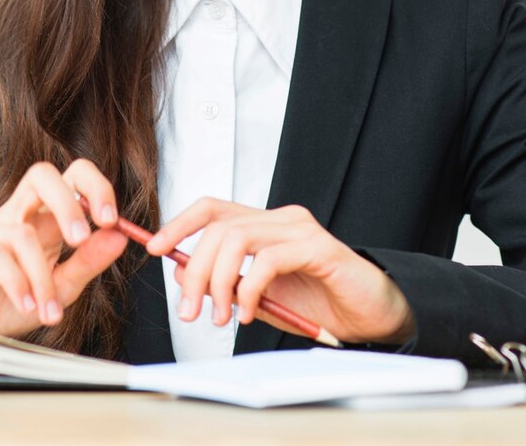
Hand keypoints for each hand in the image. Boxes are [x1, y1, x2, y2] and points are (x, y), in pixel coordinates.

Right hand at [0, 158, 127, 336]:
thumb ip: (88, 262)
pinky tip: (27, 305)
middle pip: (41, 175)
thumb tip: (120, 237)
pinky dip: (17, 283)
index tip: (112, 220)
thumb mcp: (62, 289)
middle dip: (67, 203)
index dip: (94, 187)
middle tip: (81, 239)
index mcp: (45, 218)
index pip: (71, 178)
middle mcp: (17, 215)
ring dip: (42, 276)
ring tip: (50, 312)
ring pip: (22, 232)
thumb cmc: (13, 305)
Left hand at [146, 199, 415, 345]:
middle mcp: (281, 219)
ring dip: (218, 282)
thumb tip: (181, 274)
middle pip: (218, 228)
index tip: (153, 248)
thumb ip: (226, 282)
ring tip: (219, 315)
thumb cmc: (320, 305)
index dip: (178, 224)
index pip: (212, 209)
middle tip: (189, 310)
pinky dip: (250, 290)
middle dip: (194, 270)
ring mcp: (301, 230)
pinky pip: (268, 261)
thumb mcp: (261, 297)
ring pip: (237, 239)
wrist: (373, 317)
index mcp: (265, 226)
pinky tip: (252, 314)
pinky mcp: (319, 248)